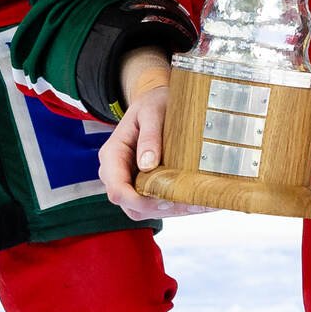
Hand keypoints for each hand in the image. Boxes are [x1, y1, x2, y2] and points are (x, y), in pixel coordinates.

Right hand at [95, 47, 204, 219]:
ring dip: (170, 210)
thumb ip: (149, 136)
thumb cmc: (152, 104)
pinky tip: (195, 200)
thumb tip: (147, 165)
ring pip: (144, 210)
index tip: (165, 198)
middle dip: (160, 208)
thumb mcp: (152, 112)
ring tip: (198, 204)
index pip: (117, 190)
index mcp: (112, 155)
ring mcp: (129, 180)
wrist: (155, 101)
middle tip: (191, 203)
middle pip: (131, 206)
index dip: (139, 200)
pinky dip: (173, 205)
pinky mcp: (143, 184)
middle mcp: (116, 172)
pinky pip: (154, 203)